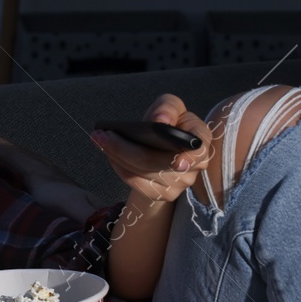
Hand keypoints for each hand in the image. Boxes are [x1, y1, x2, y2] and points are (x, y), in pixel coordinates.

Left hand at [90, 94, 213, 205]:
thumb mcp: (171, 107)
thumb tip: (160, 121)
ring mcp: (179, 184)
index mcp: (200, 141)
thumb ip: (168, 107)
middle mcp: (193, 166)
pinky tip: (109, 154)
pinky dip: (119, 167)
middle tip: (102, 134)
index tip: (177, 162)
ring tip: (100, 140)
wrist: (163, 145)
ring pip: (142, 172)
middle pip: (156, 161)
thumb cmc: (169, 122)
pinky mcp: (163, 194)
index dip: (189, 159)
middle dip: (124, 147)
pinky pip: (136, 183)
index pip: (199, 152)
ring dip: (116, 155)